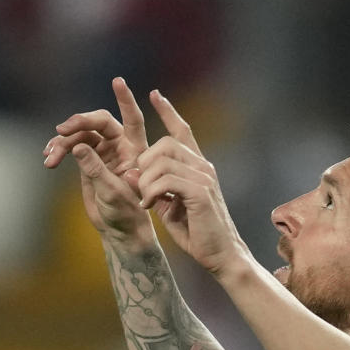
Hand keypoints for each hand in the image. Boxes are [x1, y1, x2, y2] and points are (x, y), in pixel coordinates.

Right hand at [44, 77, 153, 243]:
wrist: (119, 230)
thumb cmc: (126, 214)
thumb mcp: (112, 193)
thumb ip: (95, 169)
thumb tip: (78, 146)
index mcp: (135, 150)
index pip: (132, 118)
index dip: (125, 99)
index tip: (117, 81)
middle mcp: (120, 145)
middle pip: (99, 122)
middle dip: (79, 122)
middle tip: (62, 131)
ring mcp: (103, 151)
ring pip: (80, 134)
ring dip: (63, 142)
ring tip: (50, 157)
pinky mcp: (88, 159)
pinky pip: (71, 146)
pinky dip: (59, 149)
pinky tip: (49, 157)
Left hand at [136, 91, 249, 277]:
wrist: (221, 256)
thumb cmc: (197, 233)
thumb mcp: (167, 206)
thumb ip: (150, 188)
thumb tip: (128, 173)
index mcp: (197, 167)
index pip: (182, 131)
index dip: (168, 111)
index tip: (154, 94)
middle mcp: (203, 167)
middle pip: (165, 144)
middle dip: (144, 162)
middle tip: (140, 187)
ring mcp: (204, 177)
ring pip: (162, 161)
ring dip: (144, 181)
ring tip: (145, 200)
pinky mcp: (201, 192)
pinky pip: (166, 179)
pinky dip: (151, 191)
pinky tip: (148, 206)